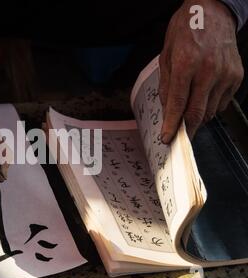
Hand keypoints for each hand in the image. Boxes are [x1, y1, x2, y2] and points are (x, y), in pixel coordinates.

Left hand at [159, 0, 243, 142]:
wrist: (213, 11)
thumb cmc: (186, 31)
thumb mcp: (166, 56)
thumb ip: (167, 85)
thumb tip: (167, 111)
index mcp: (186, 64)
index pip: (178, 104)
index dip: (171, 125)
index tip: (167, 138)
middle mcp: (208, 70)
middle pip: (197, 113)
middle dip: (186, 129)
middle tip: (179, 137)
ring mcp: (225, 74)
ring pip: (210, 111)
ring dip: (198, 117)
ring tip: (189, 111)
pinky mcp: (237, 76)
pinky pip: (222, 102)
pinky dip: (211, 106)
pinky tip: (204, 97)